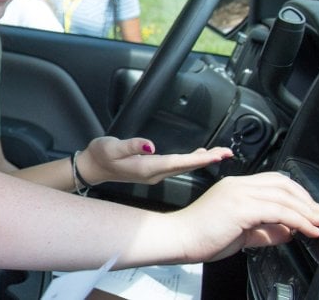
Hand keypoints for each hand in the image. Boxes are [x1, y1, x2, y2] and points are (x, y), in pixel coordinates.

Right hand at [79, 136, 232, 184]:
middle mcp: (154, 173)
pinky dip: (190, 160)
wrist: (91, 168)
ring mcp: (154, 174)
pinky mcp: (152, 171)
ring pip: (184, 167)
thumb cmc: (100, 156)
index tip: (218, 155)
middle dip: (208, 160)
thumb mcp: (111, 147)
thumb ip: (131, 145)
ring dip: (202, 161)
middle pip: (187, 166)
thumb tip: (151, 145)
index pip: (179, 162)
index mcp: (147, 168)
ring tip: (219, 154)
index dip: (200, 159)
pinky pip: (177, 166)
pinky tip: (197, 156)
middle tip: (228, 153)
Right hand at [165, 172, 318, 262]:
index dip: (299, 195)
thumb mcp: (241, 234)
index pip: (275, 182)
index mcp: (236, 187)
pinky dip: (298, 220)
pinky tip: (307, 230)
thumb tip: (290, 232)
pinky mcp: (240, 207)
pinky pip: (277, 210)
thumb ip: (266, 231)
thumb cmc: (200, 236)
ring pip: (284, 196)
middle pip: (284, 184)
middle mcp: (238, 185)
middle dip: (309, 200)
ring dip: (308, 211)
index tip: (314, 211)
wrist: (177, 238)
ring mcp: (238, 193)